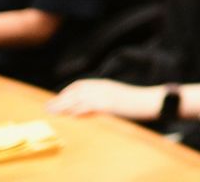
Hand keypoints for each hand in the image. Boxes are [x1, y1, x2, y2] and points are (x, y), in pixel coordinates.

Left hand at [48, 79, 165, 121]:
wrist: (151, 101)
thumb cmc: (137, 102)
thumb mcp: (118, 97)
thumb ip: (104, 99)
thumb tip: (92, 107)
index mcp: (104, 84)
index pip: (80, 85)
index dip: (66, 92)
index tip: (56, 100)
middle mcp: (103, 87)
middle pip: (76, 91)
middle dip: (61, 99)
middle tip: (48, 108)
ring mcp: (106, 95)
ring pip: (80, 98)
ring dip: (65, 105)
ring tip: (53, 112)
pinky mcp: (110, 104)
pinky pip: (91, 105)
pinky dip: (79, 109)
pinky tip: (71, 114)